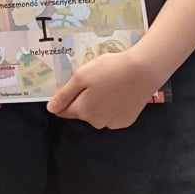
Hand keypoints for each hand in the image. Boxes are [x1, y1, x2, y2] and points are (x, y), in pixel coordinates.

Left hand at [46, 46, 162, 128]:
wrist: (143, 71)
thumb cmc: (109, 70)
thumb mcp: (81, 77)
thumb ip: (64, 95)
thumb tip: (51, 109)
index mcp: (82, 111)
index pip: (64, 111)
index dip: (64, 99)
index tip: (70, 86)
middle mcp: (96, 122)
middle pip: (82, 112)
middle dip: (83, 99)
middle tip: (93, 80)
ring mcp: (113, 123)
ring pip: (97, 115)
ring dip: (98, 104)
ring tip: (107, 84)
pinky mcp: (127, 121)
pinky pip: (112, 115)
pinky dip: (112, 107)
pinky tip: (118, 92)